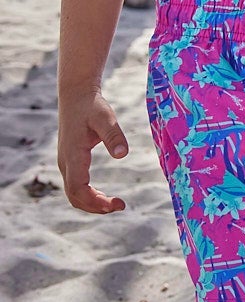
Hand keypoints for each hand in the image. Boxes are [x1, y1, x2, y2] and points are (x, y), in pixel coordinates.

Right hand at [58, 93, 128, 212]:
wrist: (75, 95)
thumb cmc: (91, 105)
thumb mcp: (105, 118)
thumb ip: (113, 135)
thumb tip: (123, 155)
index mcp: (72, 155)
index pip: (78, 189)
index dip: (96, 202)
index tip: (118, 204)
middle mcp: (65, 162)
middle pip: (74, 196)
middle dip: (95, 207)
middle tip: (120, 206)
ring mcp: (65, 162)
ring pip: (72, 193)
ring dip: (91, 203)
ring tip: (114, 204)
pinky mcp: (69, 161)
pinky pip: (74, 186)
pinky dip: (88, 195)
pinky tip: (103, 195)